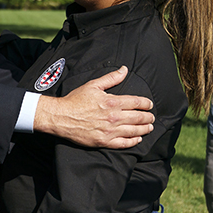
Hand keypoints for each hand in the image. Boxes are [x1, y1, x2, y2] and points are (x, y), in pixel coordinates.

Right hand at [34, 66, 154, 148]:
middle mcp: (114, 117)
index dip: (146, 104)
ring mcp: (110, 131)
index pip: (137, 103)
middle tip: (152, 117)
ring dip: (144, 129)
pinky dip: (133, 141)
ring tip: (149, 127)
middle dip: (148, 117)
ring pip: (134, 131)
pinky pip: (123, 143)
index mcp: (112, 102)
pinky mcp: (104, 142)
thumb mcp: (93, 85)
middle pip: (138, 118)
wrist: (61, 117)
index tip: (150, 105)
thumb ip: (111, 78)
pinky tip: (138, 139)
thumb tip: (125, 69)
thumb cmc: (76, 100)